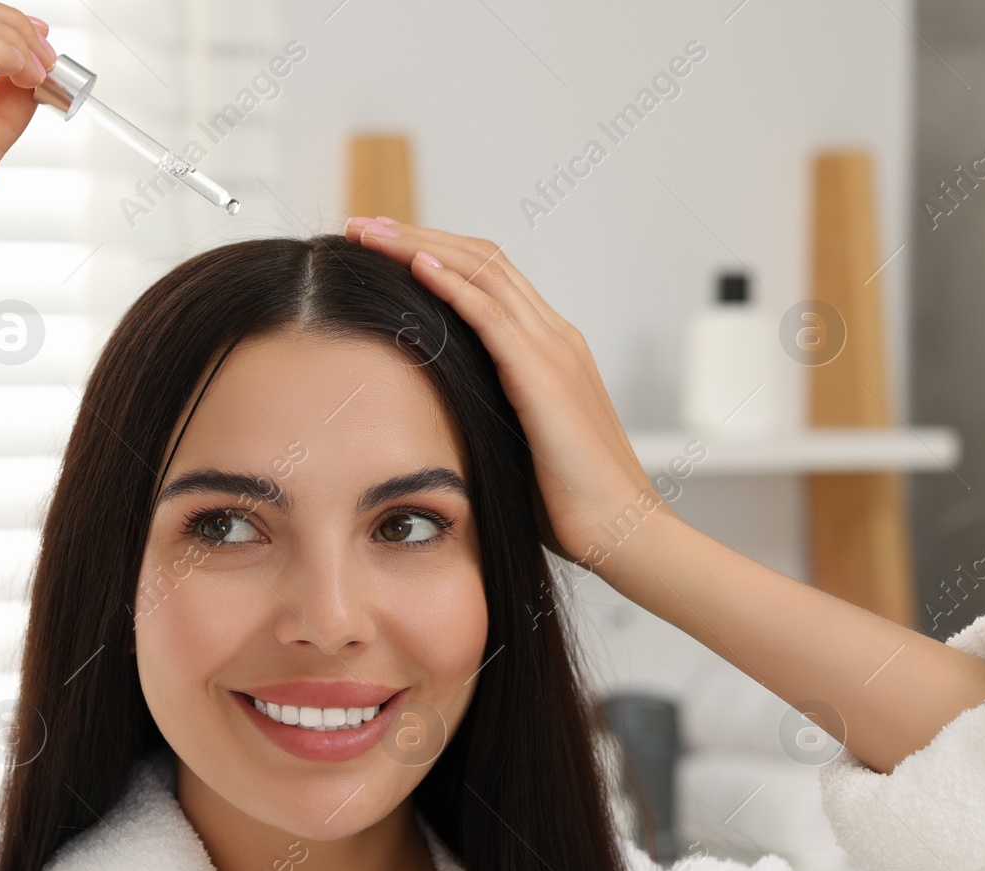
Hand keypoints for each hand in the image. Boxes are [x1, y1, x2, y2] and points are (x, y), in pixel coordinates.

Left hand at [344, 217, 662, 571]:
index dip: (432, 255)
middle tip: (362, 225)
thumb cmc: (569, 504)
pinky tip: (413, 266)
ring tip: (371, 232)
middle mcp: (554, 336)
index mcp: (548, 350)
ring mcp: (553, 350)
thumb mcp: (515, 446)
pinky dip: (451, 284)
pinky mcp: (544, 375)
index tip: (380, 249)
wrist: (621, 531)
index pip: (486, 278)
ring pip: (482, 271)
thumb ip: (486, 417)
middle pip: (481, 258)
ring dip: (420, 246)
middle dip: (416, 235)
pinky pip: (492, 314)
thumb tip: (434, 420)